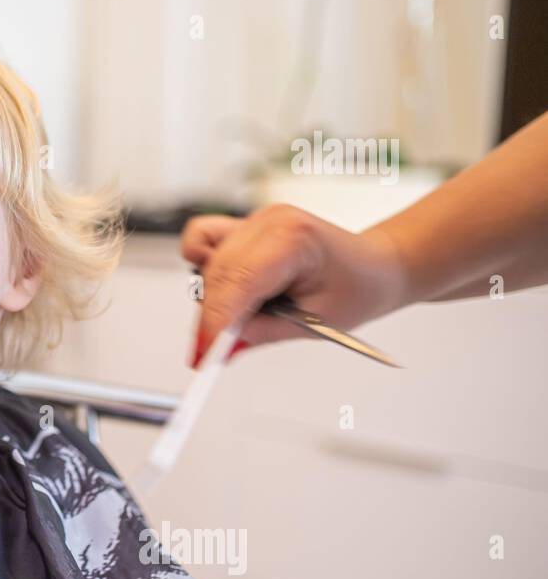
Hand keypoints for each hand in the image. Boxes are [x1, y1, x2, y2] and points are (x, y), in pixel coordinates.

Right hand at [180, 204, 410, 367]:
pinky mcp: (244, 228)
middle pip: (217, 274)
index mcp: (294, 238)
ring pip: (207, 264)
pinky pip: (203, 241)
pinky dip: (202, 267)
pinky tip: (222, 290)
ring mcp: (254, 222)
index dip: (214, 322)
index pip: (238, 281)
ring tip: (243, 318)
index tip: (202, 356)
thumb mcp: (316, 324)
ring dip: (212, 297)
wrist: (375, 267)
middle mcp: (268, 222)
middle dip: (210, 318)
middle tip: (210, 355)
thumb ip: (262, 333)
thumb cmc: (358, 288)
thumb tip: (221, 348)